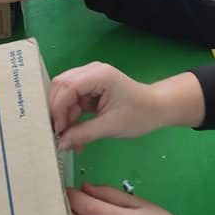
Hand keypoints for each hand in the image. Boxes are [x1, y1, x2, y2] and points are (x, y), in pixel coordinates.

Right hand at [50, 63, 165, 151]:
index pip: (67, 86)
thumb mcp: (109, 126)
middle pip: (62, 87)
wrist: (156, 109)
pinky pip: (73, 101)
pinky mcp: (91, 88)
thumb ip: (82, 134)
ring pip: (65, 96)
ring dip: (66, 118)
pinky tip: (76, 135)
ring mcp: (91, 79)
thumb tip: (61, 143)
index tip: (58, 130)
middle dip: (58, 112)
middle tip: (61, 134)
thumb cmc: (138, 114)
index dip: (58, 108)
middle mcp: (92, 71)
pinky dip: (72, 117)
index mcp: (99, 75)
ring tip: (72, 141)